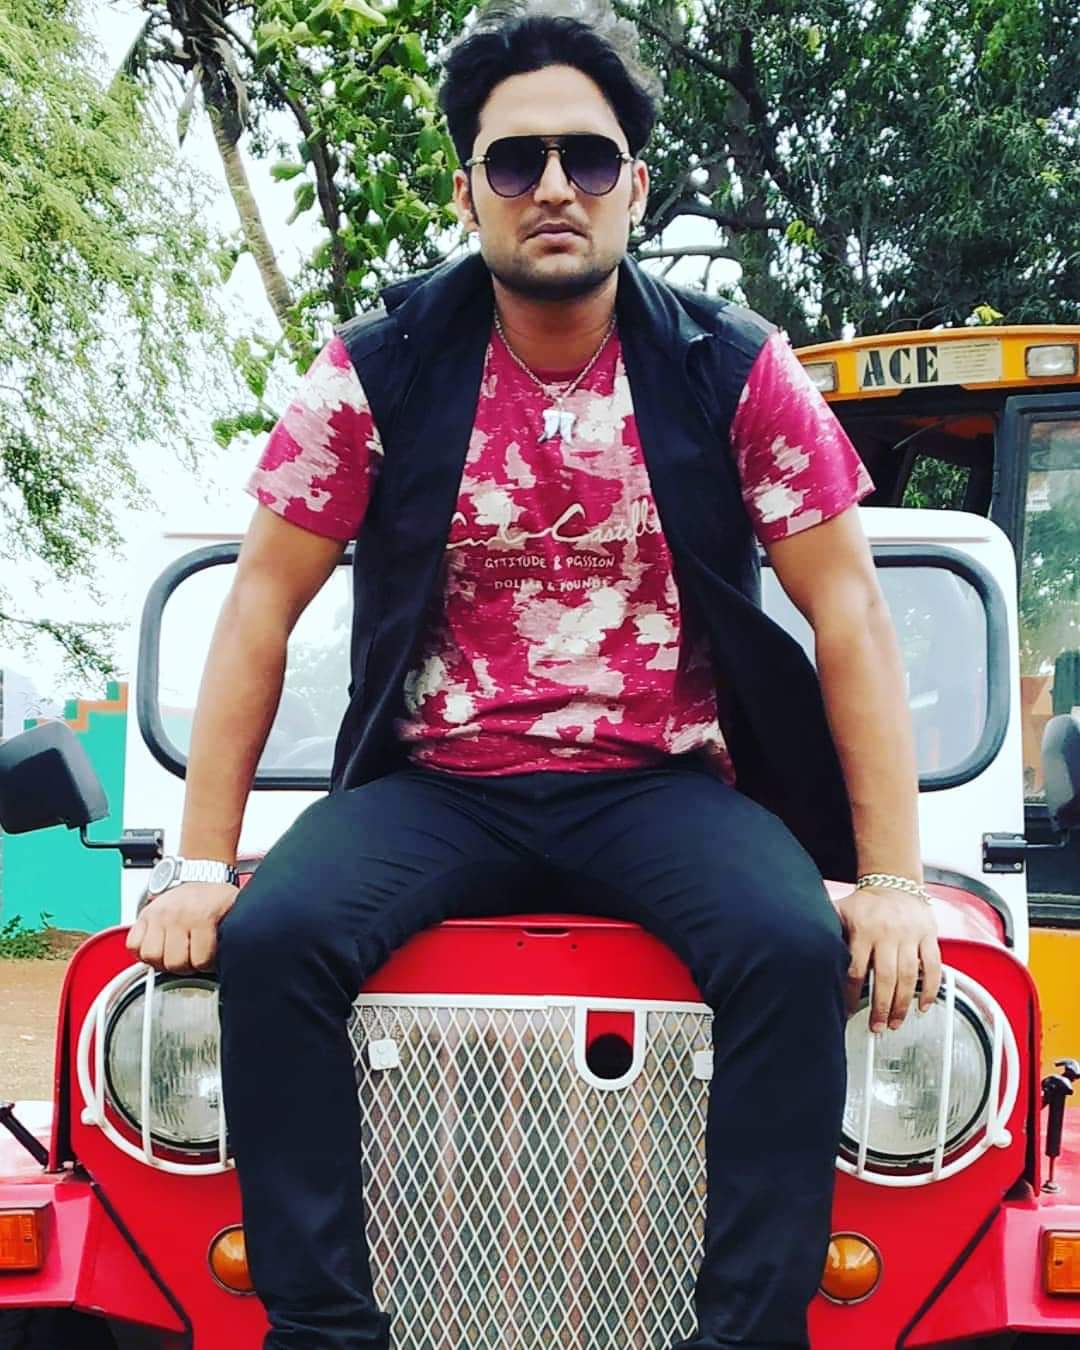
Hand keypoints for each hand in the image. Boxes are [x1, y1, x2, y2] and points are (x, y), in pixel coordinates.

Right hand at [125, 882, 238, 973]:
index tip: (209, 960)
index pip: (201, 960)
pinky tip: (159, 948)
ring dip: (162, 961)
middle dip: (185, 966)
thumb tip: (238, 955)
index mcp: (203, 916)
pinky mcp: (143, 915)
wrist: (201, 873)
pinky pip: (133, 944)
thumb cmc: (215, 897)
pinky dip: (143, 951)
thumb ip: (234, 934)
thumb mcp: (233, 912)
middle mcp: (177, 915)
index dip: (207, 965)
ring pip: (150, 956)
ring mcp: (158, 915)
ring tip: (174, 954)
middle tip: (191, 958)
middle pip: (174, 962)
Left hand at [836, 885, 941, 1031]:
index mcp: (863, 929)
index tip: (847, 1011)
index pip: (856, 969)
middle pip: (885, 978)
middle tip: (876, 1027)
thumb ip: (828, 932)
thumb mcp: (841, 912)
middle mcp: (888, 933)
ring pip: (908, 976)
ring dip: (903, 1004)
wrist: (894, 883)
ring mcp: (910, 935)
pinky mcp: (928, 936)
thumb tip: (807, 951)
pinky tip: (923, 1006)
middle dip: (880, 1007)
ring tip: (895, 1022)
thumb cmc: (865, 904)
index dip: (851, 994)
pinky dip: (929, 988)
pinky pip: (933, 966)